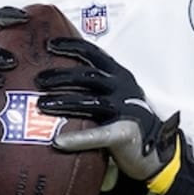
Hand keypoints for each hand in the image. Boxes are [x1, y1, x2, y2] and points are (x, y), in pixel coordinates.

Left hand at [35, 37, 179, 181]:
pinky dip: (77, 138)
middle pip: (87, 75)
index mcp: (119, 76)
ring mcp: (125, 110)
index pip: (94, 53)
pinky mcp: (124, 133)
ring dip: (63, 101)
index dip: (71, 46)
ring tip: (42, 104)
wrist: (155, 149)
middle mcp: (123, 88)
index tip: (50, 45)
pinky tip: (59, 141)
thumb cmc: (127, 120)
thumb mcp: (115, 95)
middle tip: (38, 80)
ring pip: (89, 101)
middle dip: (60, 75)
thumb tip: (55, 78)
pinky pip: (97, 134)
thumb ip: (94, 86)